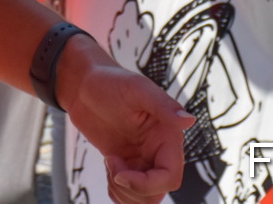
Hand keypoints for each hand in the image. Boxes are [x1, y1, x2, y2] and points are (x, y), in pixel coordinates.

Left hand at [59, 39, 190, 203]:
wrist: (83, 84)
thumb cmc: (110, 80)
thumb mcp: (136, 89)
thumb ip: (163, 105)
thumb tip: (189, 120)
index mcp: (167, 135)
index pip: (170, 176)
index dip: (147, 184)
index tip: (121, 174)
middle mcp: (159, 150)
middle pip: (157, 192)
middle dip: (134, 190)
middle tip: (113, 168)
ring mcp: (142, 160)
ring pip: (144, 198)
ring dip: (123, 193)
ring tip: (110, 165)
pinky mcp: (126, 165)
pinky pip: (128, 193)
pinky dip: (116, 191)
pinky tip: (108, 167)